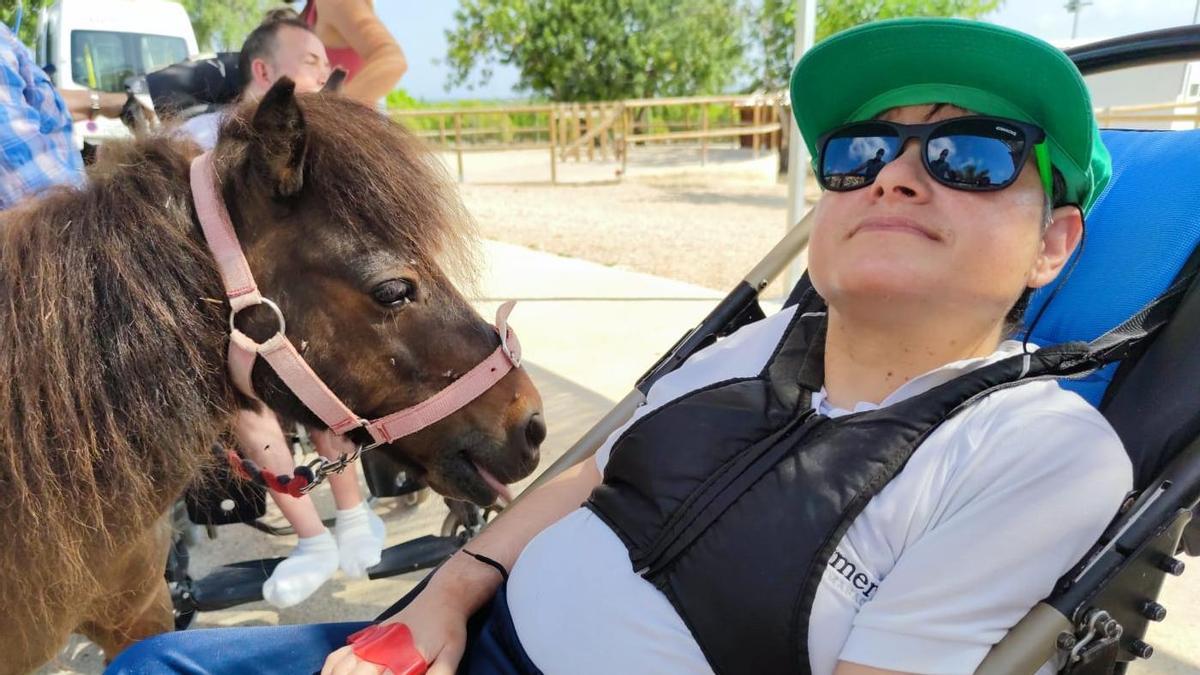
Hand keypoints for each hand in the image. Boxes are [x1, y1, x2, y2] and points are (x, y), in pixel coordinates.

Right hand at [321, 583, 472, 674]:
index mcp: (398, 658)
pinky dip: (332, 667)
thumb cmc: (448, 629)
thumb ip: (439, 674)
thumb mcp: (451, 655)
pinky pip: (341, 653)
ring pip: (340, 667)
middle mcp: (379, 650)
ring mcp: (371, 642)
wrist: (442, 599)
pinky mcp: (370, 636)